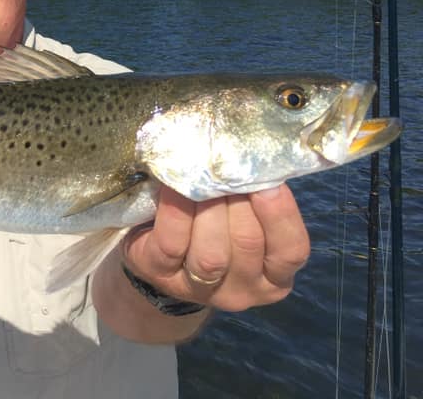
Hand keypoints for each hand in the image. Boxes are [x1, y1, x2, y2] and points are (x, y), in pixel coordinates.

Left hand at [122, 183, 309, 311]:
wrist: (158, 246)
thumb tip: (254, 157)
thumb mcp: (243, 214)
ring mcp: (201, 290)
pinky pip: (172, 244)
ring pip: (211, 253)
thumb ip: (254, 196)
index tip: (267, 181)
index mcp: (274, 277)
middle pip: (247, 244)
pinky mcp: (162, 275)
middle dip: (238, 201)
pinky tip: (173, 185)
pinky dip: (174, 210)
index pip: (291, 250)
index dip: (280, 213)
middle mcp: (243, 292)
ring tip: (202, 177)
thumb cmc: (213, 221)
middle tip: (227, 169)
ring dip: (207, 208)